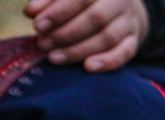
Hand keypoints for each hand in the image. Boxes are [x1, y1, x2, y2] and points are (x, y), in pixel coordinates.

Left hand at [24, 0, 149, 72]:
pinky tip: (87, 67)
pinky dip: (106, 62)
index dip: (58, 12)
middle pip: (95, 19)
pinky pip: (124, 53)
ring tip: (54, 57)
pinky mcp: (134, 40)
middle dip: (66, 33)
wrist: (120, 6)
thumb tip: (30, 12)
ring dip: (79, 50)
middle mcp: (119, 1)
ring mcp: (129, 21)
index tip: (37, 25)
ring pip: (107, 38)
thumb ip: (48, 1)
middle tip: (43, 44)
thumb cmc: (83, 0)